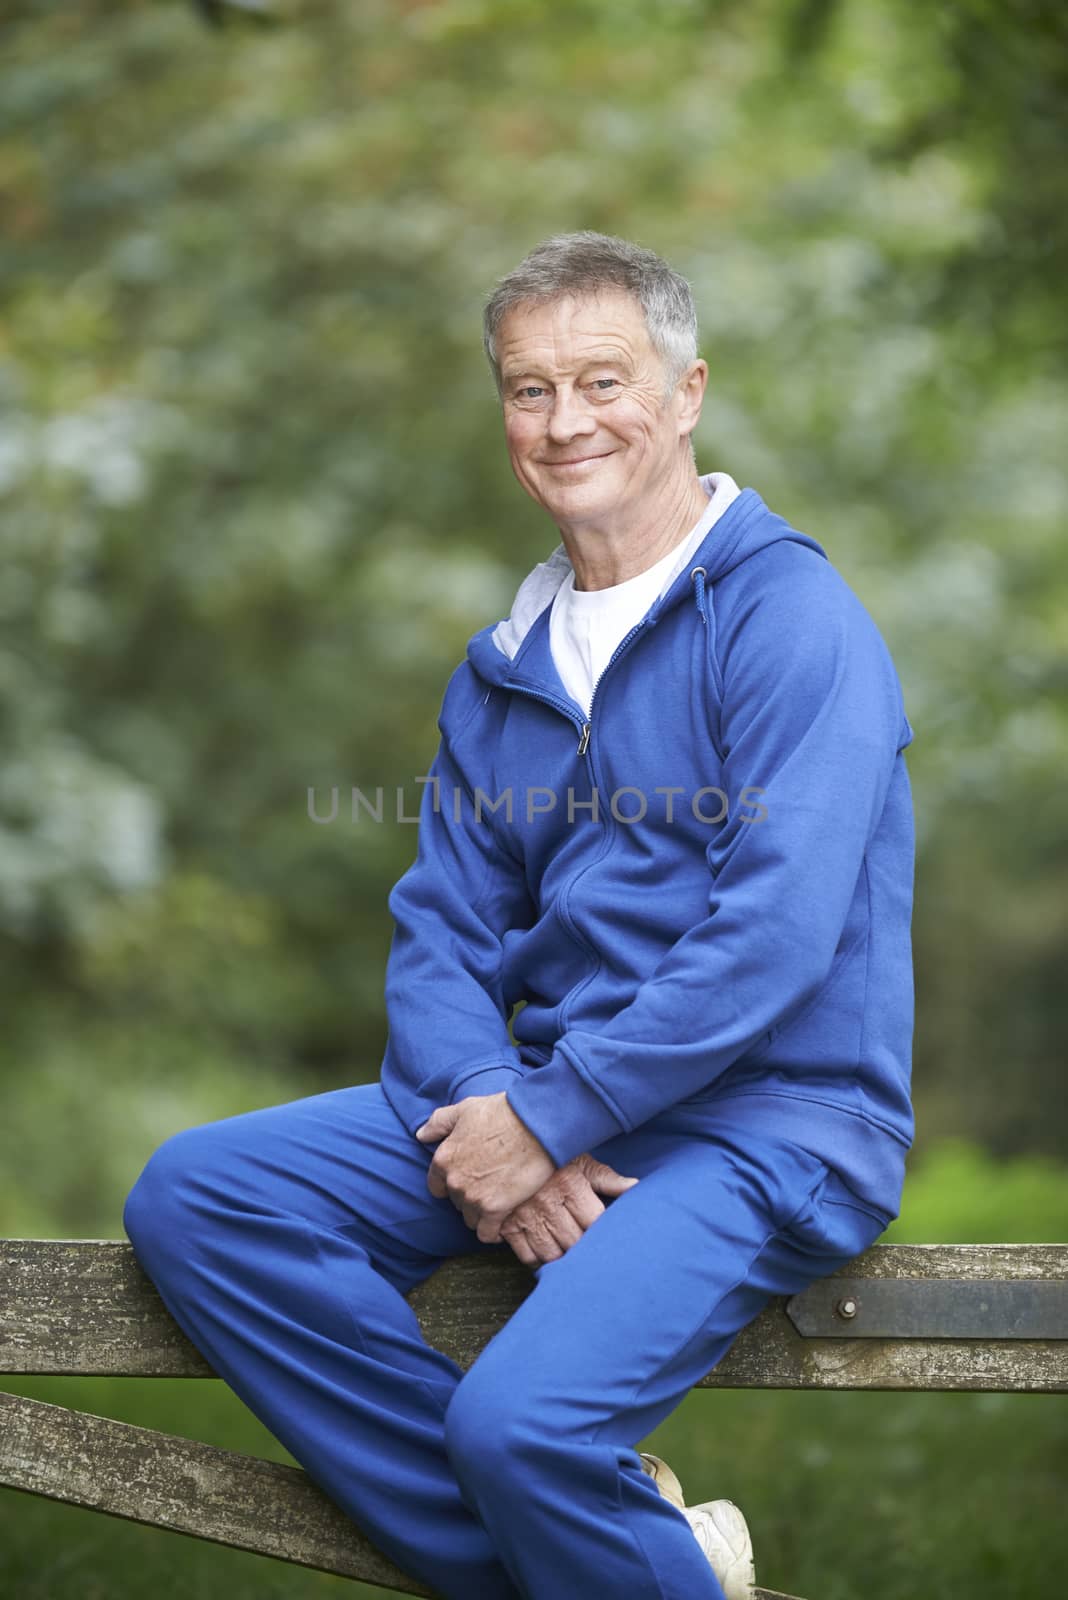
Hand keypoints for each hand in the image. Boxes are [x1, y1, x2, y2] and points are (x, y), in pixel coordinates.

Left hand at [414, 1092, 555, 1242]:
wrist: (536, 1126)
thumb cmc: (503, 1114)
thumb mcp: (465, 1109)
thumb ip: (439, 1123)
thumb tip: (421, 1135)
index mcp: (443, 1159)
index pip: (437, 1186)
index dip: (452, 1183)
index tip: (468, 1178)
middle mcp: (454, 1182)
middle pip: (456, 1202)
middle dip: (470, 1196)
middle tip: (489, 1184)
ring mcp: (473, 1198)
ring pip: (470, 1219)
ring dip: (482, 1213)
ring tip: (499, 1201)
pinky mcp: (494, 1210)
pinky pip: (486, 1234)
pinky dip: (493, 1232)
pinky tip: (502, 1222)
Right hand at [498, 1153, 639, 1265]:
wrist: (503, 1148)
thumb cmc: (548, 1156)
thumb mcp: (578, 1160)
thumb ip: (606, 1178)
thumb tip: (635, 1187)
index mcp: (570, 1185)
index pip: (596, 1223)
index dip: (603, 1231)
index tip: (604, 1232)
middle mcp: (548, 1204)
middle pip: (575, 1243)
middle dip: (582, 1246)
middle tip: (585, 1242)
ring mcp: (526, 1217)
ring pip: (552, 1255)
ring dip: (561, 1255)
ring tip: (565, 1246)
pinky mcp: (507, 1227)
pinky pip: (527, 1257)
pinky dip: (537, 1258)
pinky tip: (543, 1247)